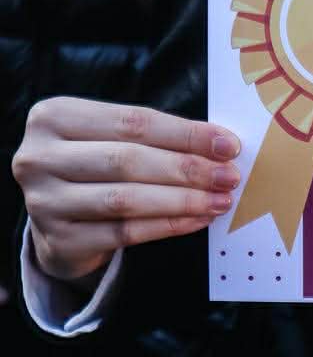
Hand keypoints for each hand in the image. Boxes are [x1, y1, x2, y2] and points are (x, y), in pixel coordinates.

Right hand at [13, 98, 241, 284]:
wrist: (56, 218)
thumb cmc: (95, 165)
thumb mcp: (110, 137)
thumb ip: (155, 135)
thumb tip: (221, 145)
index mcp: (54, 116)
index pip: (133, 121)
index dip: (185, 133)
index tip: (228, 144)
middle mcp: (39, 157)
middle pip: (128, 159)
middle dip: (188, 168)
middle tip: (228, 176)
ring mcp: (43, 201)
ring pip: (126, 199)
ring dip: (182, 200)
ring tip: (219, 200)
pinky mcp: (58, 240)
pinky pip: (123, 232)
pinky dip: (166, 225)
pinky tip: (196, 220)